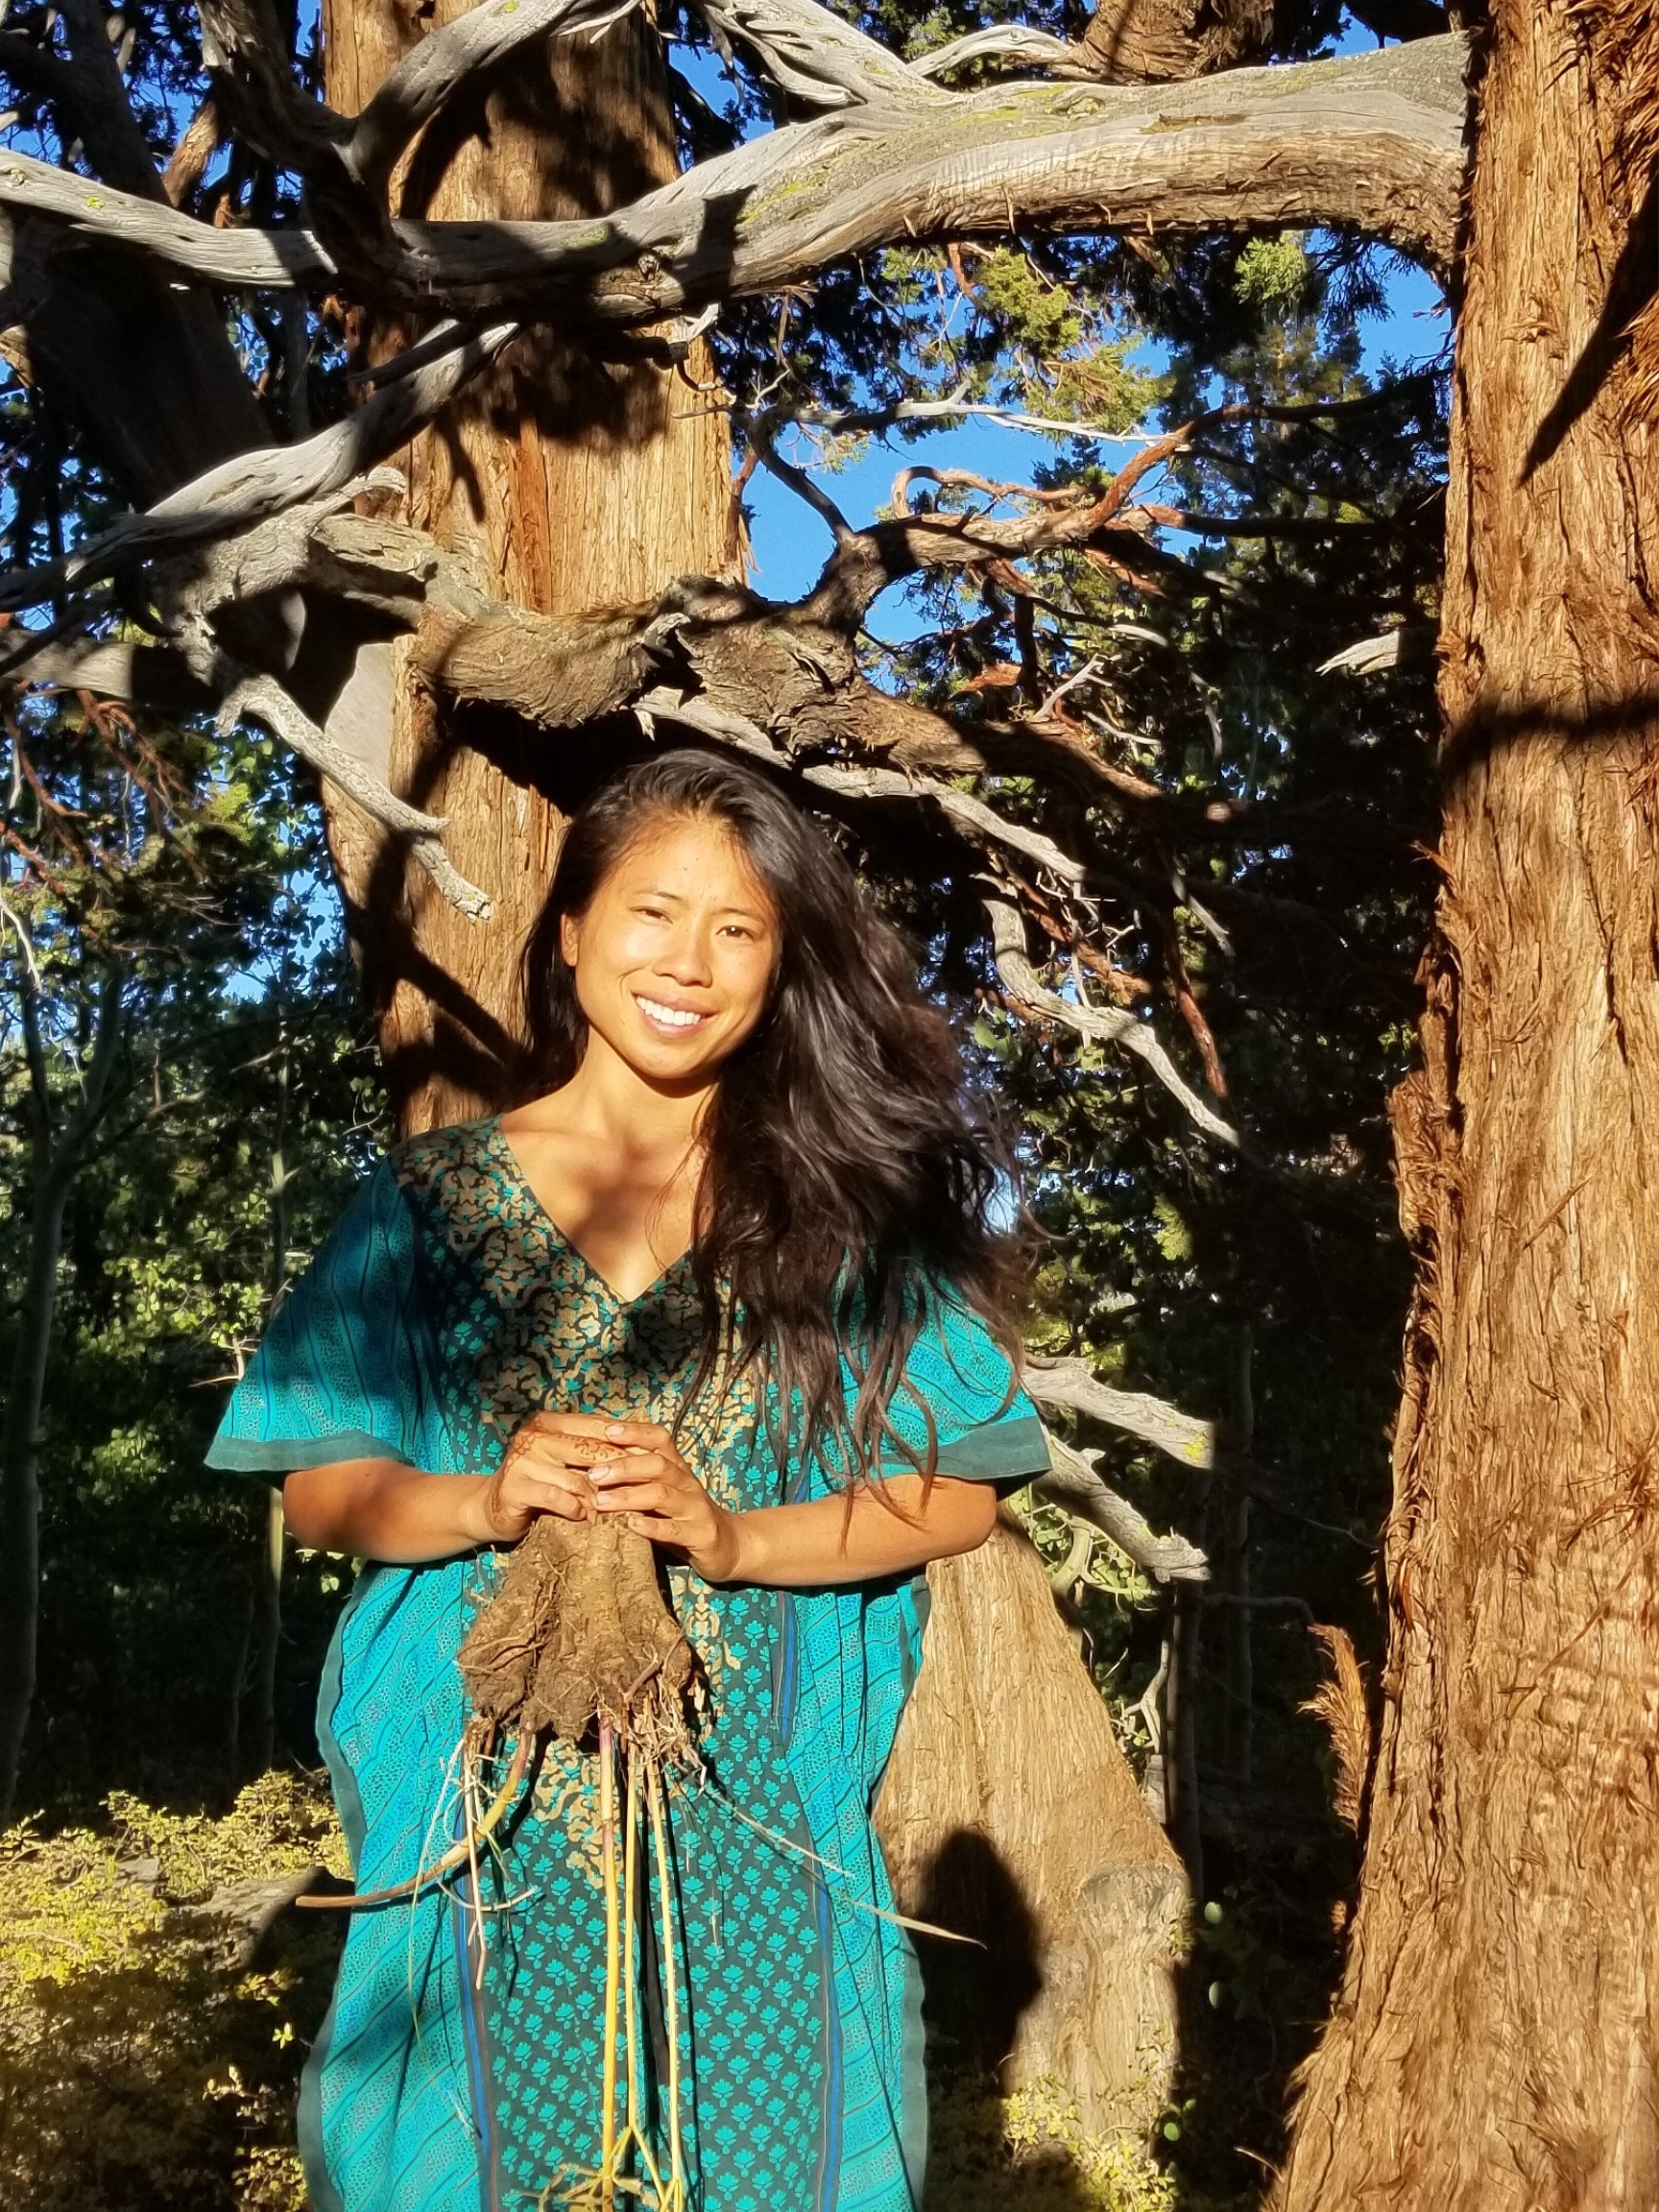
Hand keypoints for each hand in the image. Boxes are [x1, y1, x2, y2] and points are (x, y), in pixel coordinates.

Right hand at [465, 1410, 629, 1543]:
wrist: (494, 1507)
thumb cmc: (541, 1482)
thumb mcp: (566, 1459)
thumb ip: (593, 1448)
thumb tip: (645, 1443)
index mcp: (549, 1421)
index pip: (598, 1426)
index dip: (629, 1441)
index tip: (655, 1458)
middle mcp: (534, 1435)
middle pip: (591, 1450)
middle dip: (620, 1470)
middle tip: (645, 1487)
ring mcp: (522, 1460)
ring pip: (576, 1477)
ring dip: (599, 1497)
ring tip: (614, 1509)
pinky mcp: (514, 1487)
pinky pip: (557, 1498)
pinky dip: (575, 1509)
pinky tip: (583, 1517)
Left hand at [588, 1418, 740, 1581]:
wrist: (729, 1544)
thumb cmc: (683, 1516)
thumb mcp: (664, 1492)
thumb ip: (638, 1478)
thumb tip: (595, 1463)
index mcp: (677, 1469)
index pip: (660, 1439)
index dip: (635, 1432)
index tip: (607, 1431)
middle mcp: (687, 1483)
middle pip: (658, 1465)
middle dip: (624, 1467)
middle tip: (594, 1475)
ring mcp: (696, 1508)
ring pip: (663, 1495)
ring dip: (629, 1496)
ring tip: (601, 1502)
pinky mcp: (702, 1534)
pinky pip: (675, 1529)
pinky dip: (652, 1527)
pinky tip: (632, 1525)